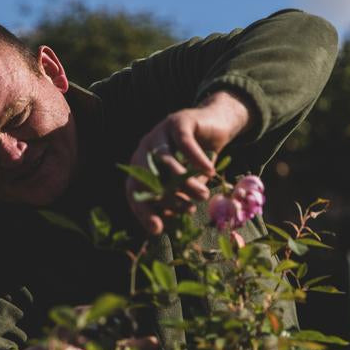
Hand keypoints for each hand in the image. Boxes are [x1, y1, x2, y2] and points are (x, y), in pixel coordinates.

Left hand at [126, 91, 251, 234]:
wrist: (216, 125)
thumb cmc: (198, 161)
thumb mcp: (188, 184)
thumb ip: (178, 199)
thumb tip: (169, 222)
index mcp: (142, 167)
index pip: (134, 191)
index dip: (143, 211)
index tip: (158, 228)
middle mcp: (145, 150)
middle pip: (145, 176)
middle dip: (164, 197)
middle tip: (186, 210)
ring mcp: (159, 133)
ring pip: (165, 160)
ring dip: (184, 181)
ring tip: (203, 195)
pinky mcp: (178, 121)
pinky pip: (183, 142)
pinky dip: (196, 159)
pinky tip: (209, 172)